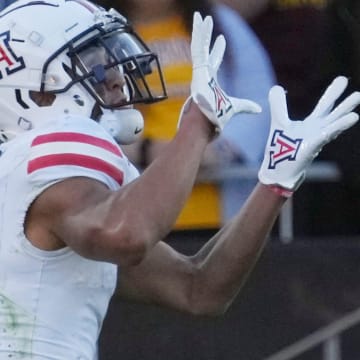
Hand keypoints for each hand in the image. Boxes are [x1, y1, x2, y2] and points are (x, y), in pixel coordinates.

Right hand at [190, 12, 260, 130]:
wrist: (209, 122)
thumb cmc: (218, 117)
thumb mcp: (236, 107)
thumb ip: (245, 106)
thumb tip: (259, 109)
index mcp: (210, 81)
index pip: (214, 61)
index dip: (217, 51)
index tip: (221, 39)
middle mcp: (203, 75)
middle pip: (204, 50)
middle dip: (205, 35)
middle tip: (206, 21)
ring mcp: (199, 72)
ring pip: (198, 46)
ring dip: (199, 31)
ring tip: (199, 15)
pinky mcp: (197, 70)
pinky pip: (197, 49)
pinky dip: (198, 35)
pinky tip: (199, 21)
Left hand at [258, 76, 359, 190]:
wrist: (278, 169)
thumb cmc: (281, 148)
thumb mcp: (279, 122)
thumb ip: (279, 106)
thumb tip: (276, 87)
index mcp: (311, 124)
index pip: (324, 106)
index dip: (332, 93)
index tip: (342, 80)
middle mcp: (317, 131)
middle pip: (333, 113)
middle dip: (344, 102)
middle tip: (357, 91)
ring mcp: (316, 139)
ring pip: (333, 123)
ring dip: (344, 112)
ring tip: (358, 97)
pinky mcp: (312, 146)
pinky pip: (326, 134)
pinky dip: (338, 126)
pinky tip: (352, 117)